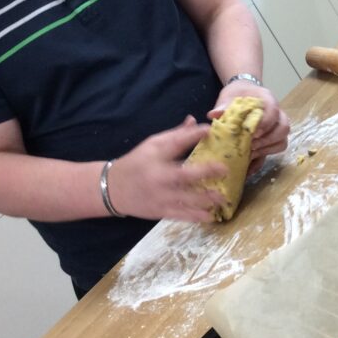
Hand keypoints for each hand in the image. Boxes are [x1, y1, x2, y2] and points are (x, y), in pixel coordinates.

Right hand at [106, 116, 227, 220]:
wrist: (112, 188)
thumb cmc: (137, 163)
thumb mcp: (152, 145)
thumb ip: (175, 135)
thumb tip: (194, 121)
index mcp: (156, 158)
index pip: (175, 143)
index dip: (192, 135)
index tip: (209, 130)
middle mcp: (158, 178)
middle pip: (183, 176)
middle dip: (205, 173)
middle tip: (225, 169)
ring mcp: (160, 197)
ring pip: (185, 200)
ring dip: (206, 200)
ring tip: (223, 198)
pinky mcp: (160, 211)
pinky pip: (181, 215)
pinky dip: (196, 216)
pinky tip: (211, 216)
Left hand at [209, 81, 289, 173]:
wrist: (242, 95)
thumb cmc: (238, 94)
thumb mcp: (229, 96)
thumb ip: (224, 105)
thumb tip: (213, 114)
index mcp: (267, 99)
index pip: (274, 110)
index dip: (266, 122)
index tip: (253, 132)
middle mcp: (277, 114)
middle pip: (283, 128)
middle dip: (267, 139)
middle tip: (251, 145)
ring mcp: (275, 128)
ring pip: (281, 142)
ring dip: (266, 150)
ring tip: (249, 154)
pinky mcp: (270, 141)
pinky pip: (271, 154)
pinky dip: (261, 161)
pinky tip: (248, 167)